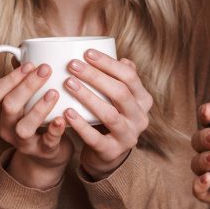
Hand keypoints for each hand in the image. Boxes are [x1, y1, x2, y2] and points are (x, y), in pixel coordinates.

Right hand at [0, 62, 72, 189]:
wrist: (47, 155)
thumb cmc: (37, 118)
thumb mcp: (26, 100)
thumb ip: (24, 79)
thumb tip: (27, 50)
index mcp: (0, 111)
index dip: (10, 78)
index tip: (30, 64)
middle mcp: (6, 127)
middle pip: (8, 106)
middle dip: (27, 85)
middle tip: (46, 69)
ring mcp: (22, 142)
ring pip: (23, 127)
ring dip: (38, 108)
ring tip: (54, 92)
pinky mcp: (42, 152)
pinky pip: (46, 142)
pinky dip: (55, 130)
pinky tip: (63, 118)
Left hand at [61, 49, 152, 179]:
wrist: (108, 155)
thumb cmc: (110, 118)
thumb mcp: (119, 99)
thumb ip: (120, 80)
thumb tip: (122, 58)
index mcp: (143, 100)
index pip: (129, 76)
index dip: (109, 63)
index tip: (87, 52)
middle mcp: (140, 118)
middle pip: (120, 92)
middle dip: (95, 76)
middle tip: (72, 65)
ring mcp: (128, 136)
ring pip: (109, 114)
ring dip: (87, 97)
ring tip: (68, 83)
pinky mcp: (112, 152)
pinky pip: (95, 138)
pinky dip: (80, 124)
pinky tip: (66, 112)